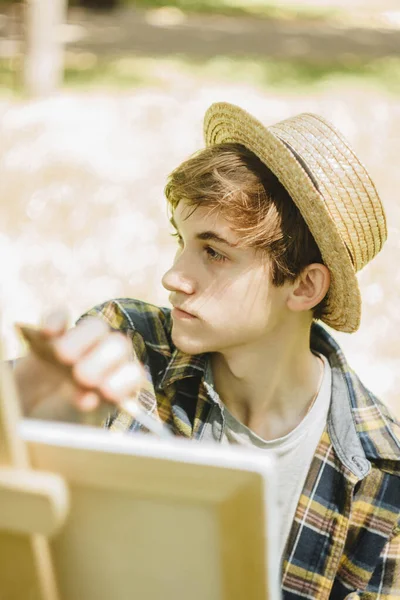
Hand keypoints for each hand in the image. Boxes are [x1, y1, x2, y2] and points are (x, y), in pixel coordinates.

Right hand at [14, 311, 142, 418]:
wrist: (26, 415)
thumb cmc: (55, 425)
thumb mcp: (71, 428)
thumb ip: (82, 415)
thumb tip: (88, 399)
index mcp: (118, 386)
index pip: (134, 374)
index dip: (122, 382)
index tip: (103, 393)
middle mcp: (105, 361)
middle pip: (119, 344)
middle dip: (102, 359)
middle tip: (81, 376)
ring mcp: (81, 344)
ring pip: (95, 326)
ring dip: (81, 339)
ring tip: (62, 356)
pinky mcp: (52, 335)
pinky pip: (60, 316)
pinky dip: (55, 321)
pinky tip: (47, 334)